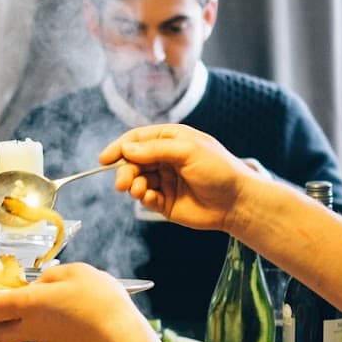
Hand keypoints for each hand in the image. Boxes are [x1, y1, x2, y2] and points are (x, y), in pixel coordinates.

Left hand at [0, 263, 156, 341]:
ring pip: (24, 339)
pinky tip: (76, 324)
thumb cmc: (101, 300)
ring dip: (30, 328)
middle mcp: (31, 329)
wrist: (125, 339)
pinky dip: (55, 335)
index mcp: (28, 304)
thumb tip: (40, 285)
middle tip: (10, 311)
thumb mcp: (76, 272)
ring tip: (58, 312)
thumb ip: (51, 276)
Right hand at [100, 124, 257, 232]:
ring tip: (139, 190)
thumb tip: (127, 149)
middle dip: (124, 170)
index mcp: (171, 140)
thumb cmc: (219, 170)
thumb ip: (156, 149)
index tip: (105, 158)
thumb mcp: (188, 151)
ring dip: (132, 184)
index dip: (119, 147)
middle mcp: (165, 159)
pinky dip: (143, 198)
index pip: (138, 139)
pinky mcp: (165, 202)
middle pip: (133, 161)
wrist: (236, 202)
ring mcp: (164, 180)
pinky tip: (150, 198)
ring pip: (136, 180)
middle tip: (122, 182)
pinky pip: (145, 198)